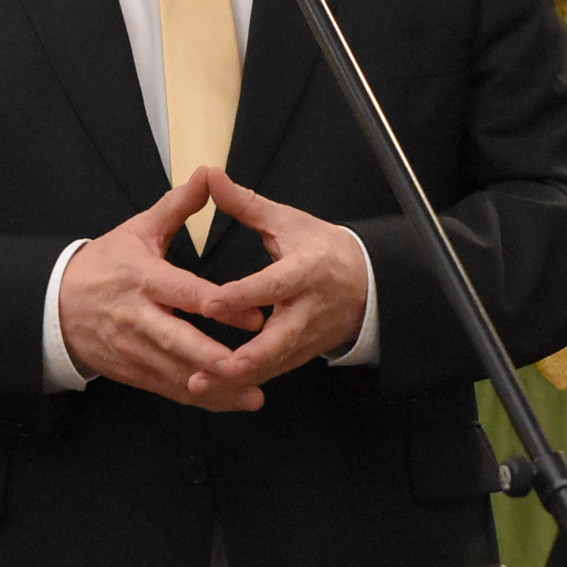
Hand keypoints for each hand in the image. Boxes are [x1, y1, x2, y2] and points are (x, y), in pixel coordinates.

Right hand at [58, 173, 265, 411]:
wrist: (55, 303)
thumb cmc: (104, 264)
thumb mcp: (137, 229)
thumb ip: (177, 206)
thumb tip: (207, 174)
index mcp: (144, 278)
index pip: (185, 293)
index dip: (219, 307)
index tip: (255, 316)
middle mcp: (138, 317)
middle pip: (178, 341)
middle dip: (213, 357)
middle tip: (250, 365)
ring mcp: (133, 348)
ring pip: (176, 372)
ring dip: (214, 387)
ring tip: (253, 395)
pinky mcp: (132, 371)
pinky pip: (168, 389)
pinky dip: (198, 398)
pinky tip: (230, 401)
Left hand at [200, 170, 370, 395]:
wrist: (367, 282)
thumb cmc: (321, 248)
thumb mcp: (288, 222)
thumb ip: (246, 204)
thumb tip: (210, 175)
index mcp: (307, 270)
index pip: (274, 284)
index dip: (243, 295)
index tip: (211, 303)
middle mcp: (309, 308)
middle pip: (278, 338)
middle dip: (246, 358)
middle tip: (213, 367)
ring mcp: (308, 337)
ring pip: (272, 363)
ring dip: (237, 379)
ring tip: (199, 386)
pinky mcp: (302, 355)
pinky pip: (272, 372)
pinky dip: (244, 384)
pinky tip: (213, 390)